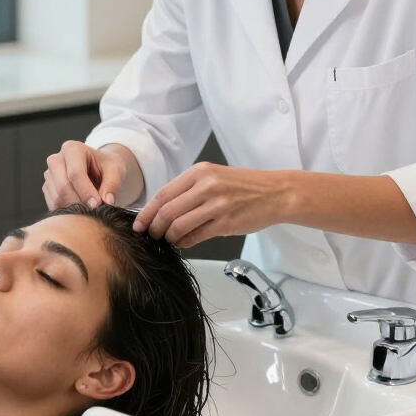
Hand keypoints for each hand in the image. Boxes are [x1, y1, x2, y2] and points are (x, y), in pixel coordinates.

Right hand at [43, 141, 130, 210]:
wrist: (98, 167)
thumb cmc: (106, 166)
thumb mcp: (116, 170)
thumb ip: (113, 184)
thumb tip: (108, 201)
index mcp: (73, 149)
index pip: (75, 173)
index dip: (86, 191)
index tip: (97, 204)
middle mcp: (56, 159)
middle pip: (63, 186)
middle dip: (79, 202)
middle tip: (94, 210)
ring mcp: (49, 174)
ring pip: (57, 198)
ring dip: (74, 208)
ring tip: (89, 208)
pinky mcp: (47, 187)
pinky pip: (54, 204)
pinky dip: (67, 211)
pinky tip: (80, 209)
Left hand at [132, 163, 290, 247]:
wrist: (276, 193)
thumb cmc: (245, 186)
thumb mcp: (215, 177)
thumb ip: (190, 190)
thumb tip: (162, 210)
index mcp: (200, 172)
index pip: (163, 194)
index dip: (147, 212)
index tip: (139, 224)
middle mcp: (206, 186)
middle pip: (166, 211)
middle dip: (154, 228)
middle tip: (152, 236)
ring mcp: (216, 205)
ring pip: (178, 225)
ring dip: (168, 237)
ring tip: (169, 240)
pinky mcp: (226, 223)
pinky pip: (195, 236)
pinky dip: (184, 242)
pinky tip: (184, 243)